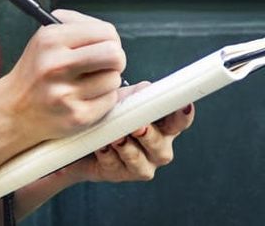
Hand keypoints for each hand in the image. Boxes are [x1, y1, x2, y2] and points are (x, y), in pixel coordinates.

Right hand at [0, 9, 126, 142]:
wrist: (13, 110)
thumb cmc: (36, 71)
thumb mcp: (45, 38)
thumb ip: (78, 27)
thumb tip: (112, 35)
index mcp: (51, 40)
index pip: (106, 32)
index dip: (111, 40)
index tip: (105, 46)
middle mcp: (56, 65)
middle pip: (115, 55)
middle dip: (115, 60)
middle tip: (104, 65)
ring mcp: (66, 94)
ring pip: (114, 80)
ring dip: (107, 81)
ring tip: (88, 83)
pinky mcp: (76, 117)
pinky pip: (110, 101)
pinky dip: (103, 99)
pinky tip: (85, 98)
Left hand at [64, 81, 195, 182]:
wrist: (81, 136)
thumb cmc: (110, 113)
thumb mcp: (124, 97)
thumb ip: (139, 93)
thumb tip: (147, 90)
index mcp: (164, 127)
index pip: (180, 121)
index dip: (183, 115)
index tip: (183, 106)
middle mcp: (157, 148)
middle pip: (161, 146)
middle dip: (149, 136)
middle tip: (138, 127)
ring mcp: (141, 164)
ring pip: (139, 161)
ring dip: (126, 148)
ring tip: (115, 137)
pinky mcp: (119, 175)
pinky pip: (114, 166)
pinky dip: (106, 155)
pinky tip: (100, 146)